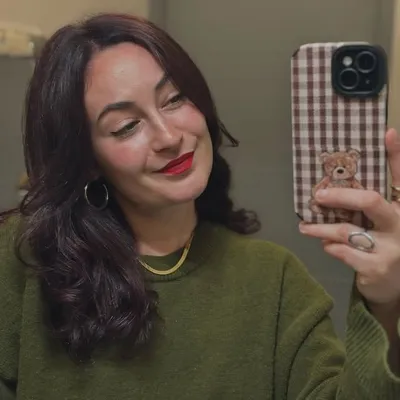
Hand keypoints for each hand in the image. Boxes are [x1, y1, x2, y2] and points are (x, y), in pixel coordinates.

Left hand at [298, 129, 399, 306]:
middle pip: (370, 201)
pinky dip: (330, 247)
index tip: (387, 133)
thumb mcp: (382, 225)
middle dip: (340, 196)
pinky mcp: (376, 268)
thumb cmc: (384, 247)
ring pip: (347, 230)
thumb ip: (367, 207)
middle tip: (318, 195)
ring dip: (321, 228)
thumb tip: (334, 188)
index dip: (397, 155)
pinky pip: (343, 251)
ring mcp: (391, 248)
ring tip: (305, 227)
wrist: (393, 287)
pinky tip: (326, 246)